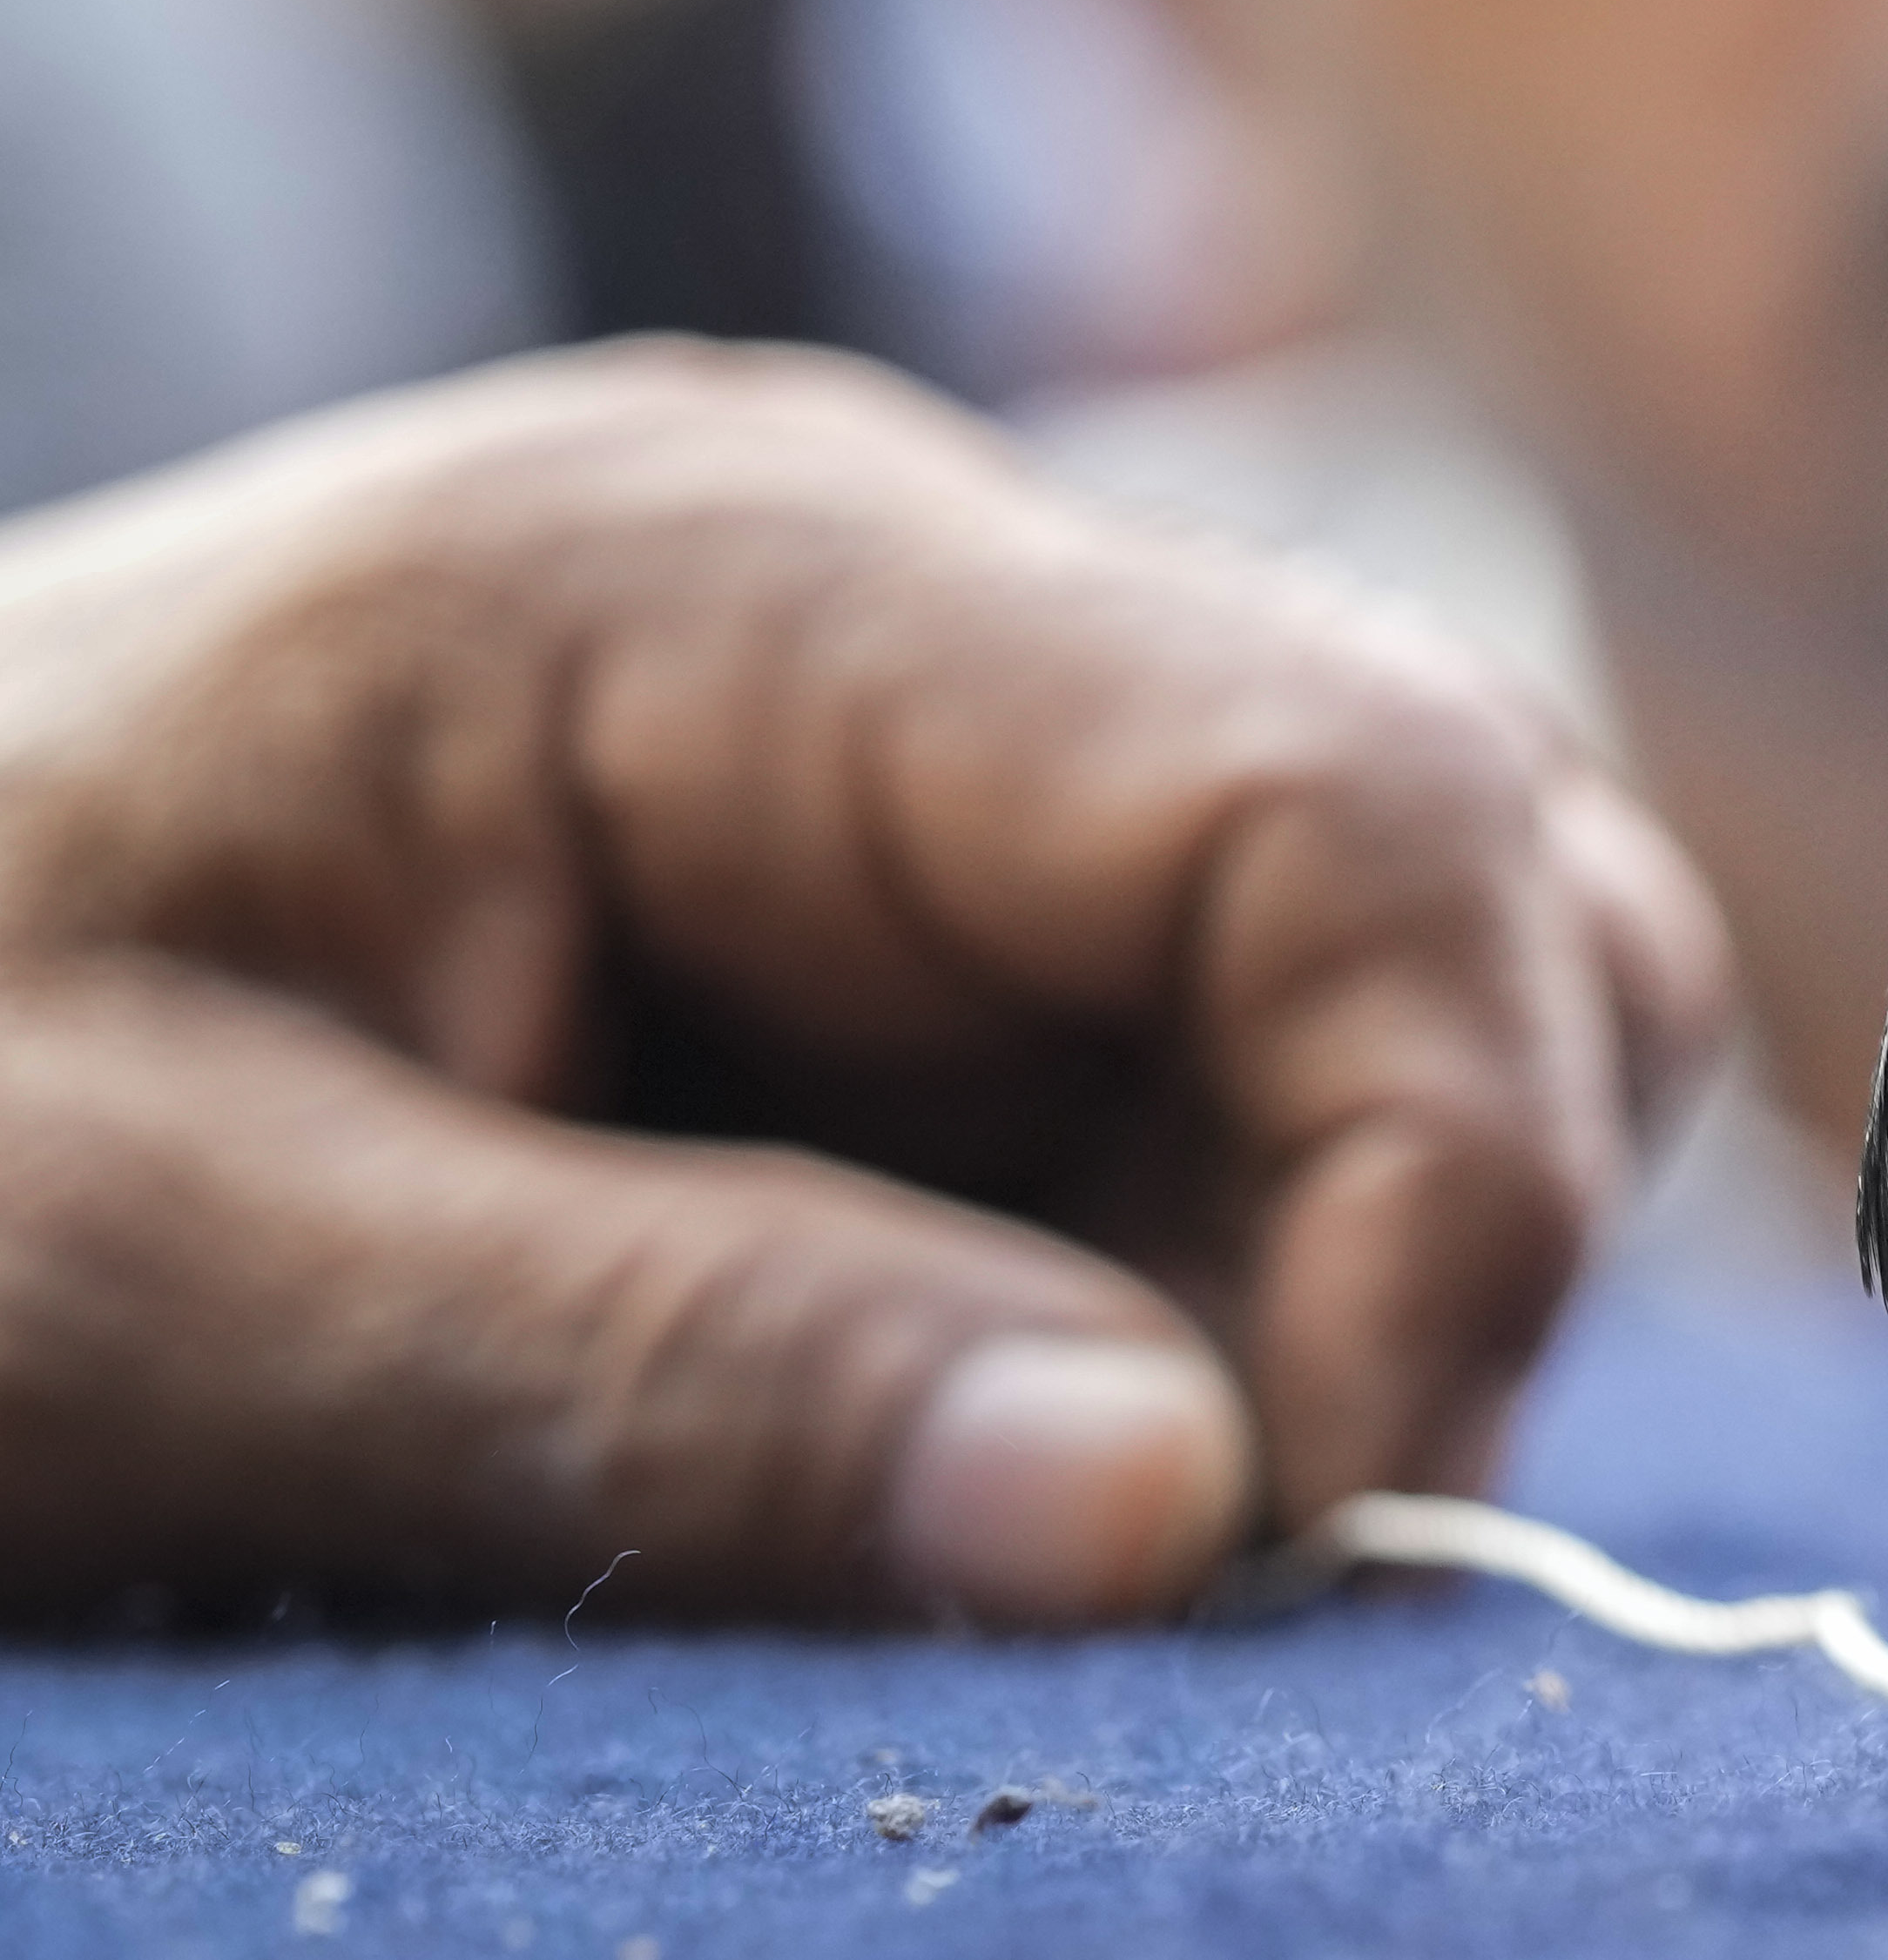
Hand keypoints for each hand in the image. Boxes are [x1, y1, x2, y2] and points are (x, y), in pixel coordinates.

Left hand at [0, 346, 1727, 1628]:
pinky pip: (1243, 1077)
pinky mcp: (923, 907)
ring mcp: (937, 742)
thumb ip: (656, 1370)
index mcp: (734, 587)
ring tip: (1087, 1516)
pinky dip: (1227, 1292)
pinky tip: (1007, 1439)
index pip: (1356, 793)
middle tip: (1204, 1572)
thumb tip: (1183, 1513)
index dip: (1448, 1168)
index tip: (1295, 1538)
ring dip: (1354, 1270)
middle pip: (1479, 849)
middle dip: (1448, 1228)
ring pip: (1439, 959)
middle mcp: (908, 596)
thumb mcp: (136, 1281)